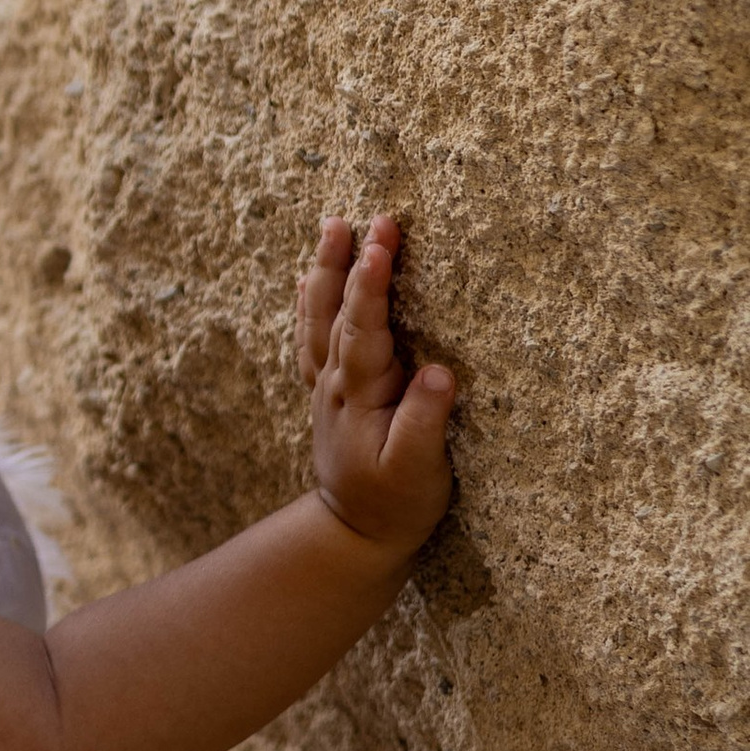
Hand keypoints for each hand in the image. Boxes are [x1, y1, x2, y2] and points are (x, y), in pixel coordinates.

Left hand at [297, 214, 455, 560]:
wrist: (352, 532)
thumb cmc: (395, 504)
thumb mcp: (419, 473)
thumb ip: (426, 422)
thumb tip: (440, 374)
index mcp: (359, 395)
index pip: (364, 328)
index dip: (371, 284)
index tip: (380, 242)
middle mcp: (335, 383)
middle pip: (337, 312)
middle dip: (350, 262)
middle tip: (365, 218)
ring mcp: (326, 386)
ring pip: (319, 318)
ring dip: (325, 271)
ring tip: (332, 226)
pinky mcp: (328, 392)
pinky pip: (312, 338)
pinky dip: (310, 304)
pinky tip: (310, 278)